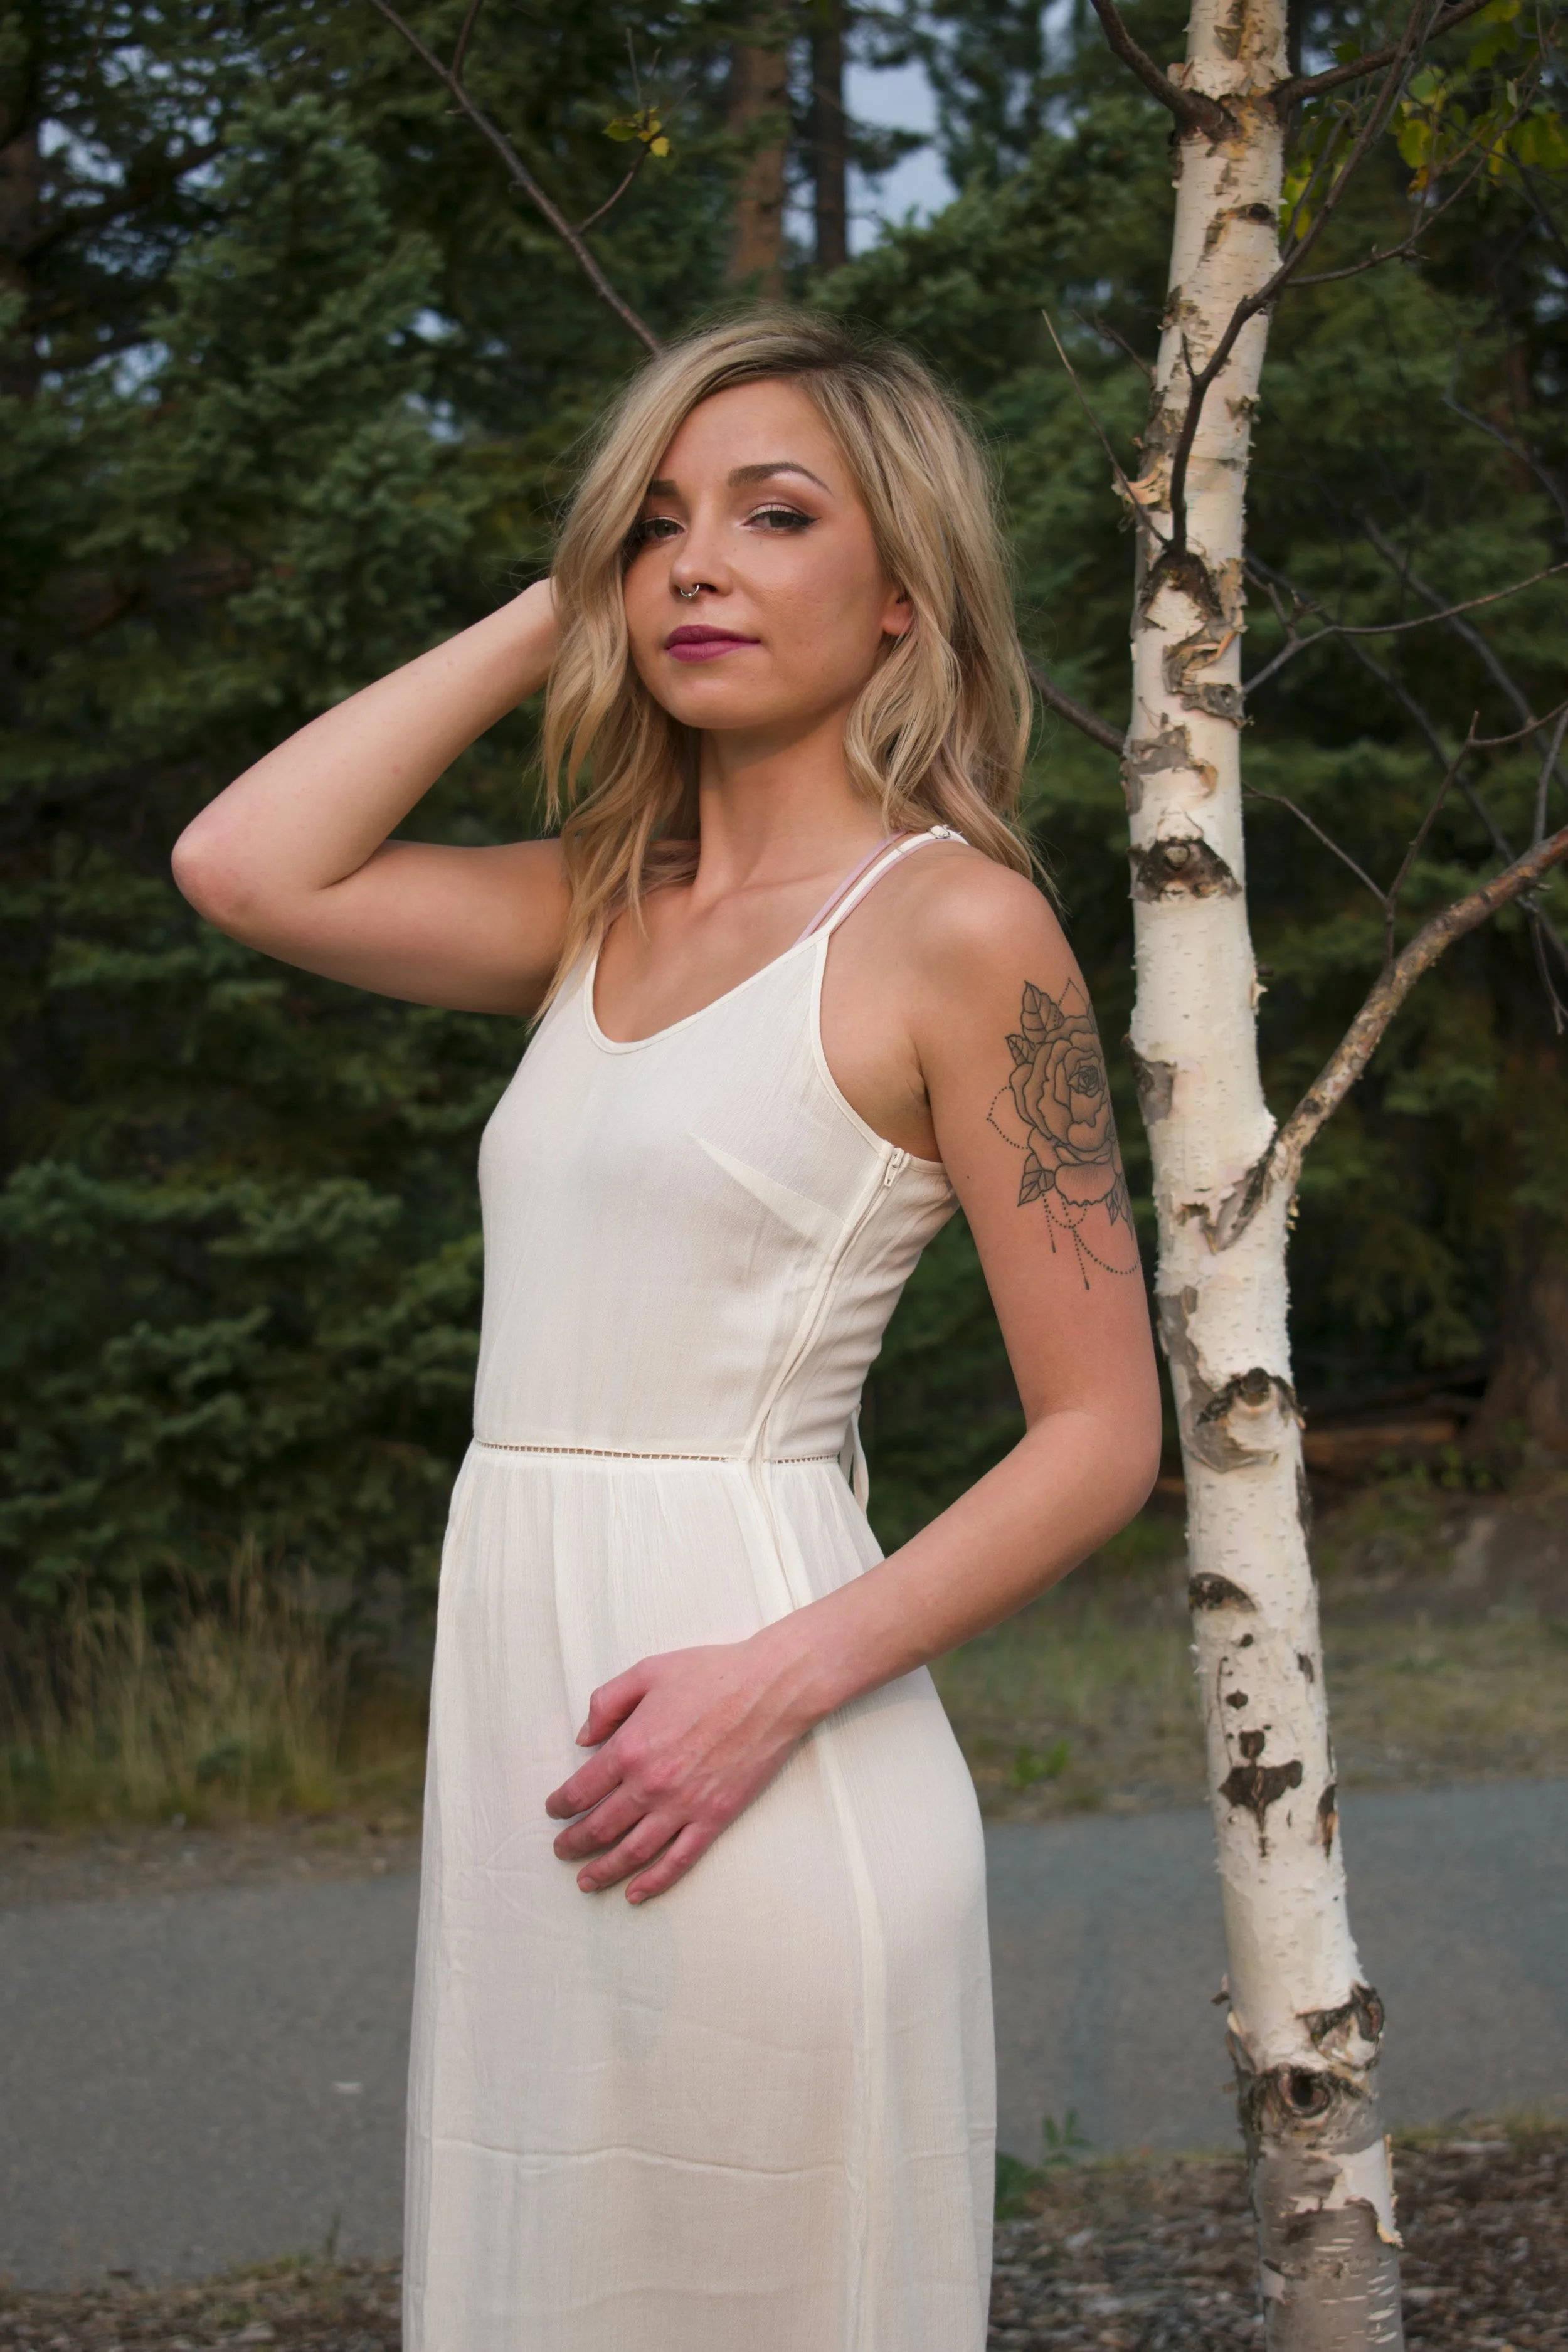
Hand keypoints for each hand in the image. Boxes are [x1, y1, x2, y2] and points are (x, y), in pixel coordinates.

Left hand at [544, 1633, 814, 1903]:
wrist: (771, 1689)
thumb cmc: (711, 1674)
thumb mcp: (646, 1672)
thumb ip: (606, 1703)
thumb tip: (583, 1739)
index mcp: (630, 1747)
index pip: (580, 1790)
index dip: (560, 1805)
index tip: (553, 1811)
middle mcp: (651, 1784)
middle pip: (600, 1828)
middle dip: (574, 1844)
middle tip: (561, 1851)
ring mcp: (683, 1806)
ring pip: (632, 1853)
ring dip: (603, 1871)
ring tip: (585, 1881)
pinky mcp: (713, 1818)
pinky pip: (678, 1861)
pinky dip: (654, 1882)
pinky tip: (636, 1893)